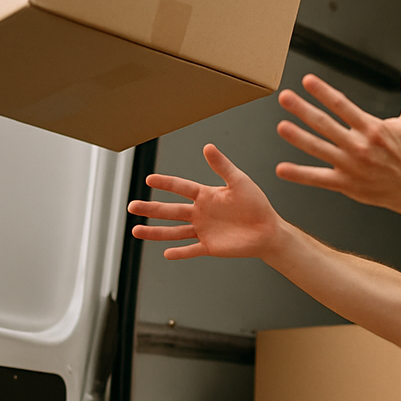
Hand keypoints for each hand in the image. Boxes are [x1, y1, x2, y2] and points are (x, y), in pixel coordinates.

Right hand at [127, 144, 281, 259]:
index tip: (149, 179)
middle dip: (151, 209)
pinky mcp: (210, 247)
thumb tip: (208, 146)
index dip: (166, 183)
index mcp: (206, 195)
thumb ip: (223, 166)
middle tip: (131, 206)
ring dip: (156, 231)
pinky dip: (180, 252)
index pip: (181, 187)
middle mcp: (201, 213)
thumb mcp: (240, 182)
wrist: (268, 230)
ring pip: (174, 231)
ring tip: (136, 230)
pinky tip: (166, 253)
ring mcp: (204, 230)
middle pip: (170, 210)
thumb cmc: (257, 204)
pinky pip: (191, 249)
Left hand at [275, 57, 400, 212]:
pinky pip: (319, 178)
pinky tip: (283, 169)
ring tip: (281, 126)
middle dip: (303, 110)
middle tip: (286, 98)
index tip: (307, 81)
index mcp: (373, 129)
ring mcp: (351, 166)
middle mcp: (360, 146)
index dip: (324, 92)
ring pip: (319, 149)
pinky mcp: (347, 184)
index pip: (343, 106)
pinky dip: (300, 174)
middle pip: (325, 125)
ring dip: (298, 138)